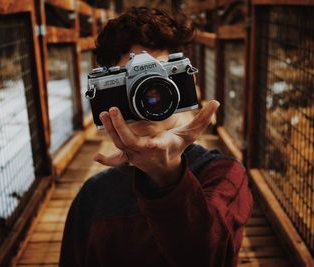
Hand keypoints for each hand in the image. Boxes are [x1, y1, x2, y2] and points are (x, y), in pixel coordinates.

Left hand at [94, 100, 219, 186]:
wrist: (164, 169)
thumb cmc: (175, 148)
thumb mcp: (190, 135)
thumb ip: (202, 119)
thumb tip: (216, 103)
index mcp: (162, 147)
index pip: (158, 146)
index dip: (155, 145)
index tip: (152, 142)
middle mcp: (145, 152)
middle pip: (129, 142)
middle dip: (120, 128)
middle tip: (113, 110)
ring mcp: (134, 155)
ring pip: (119, 144)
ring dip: (110, 130)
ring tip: (104, 113)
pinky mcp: (126, 155)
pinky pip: (114, 158)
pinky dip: (106, 160)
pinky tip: (97, 158)